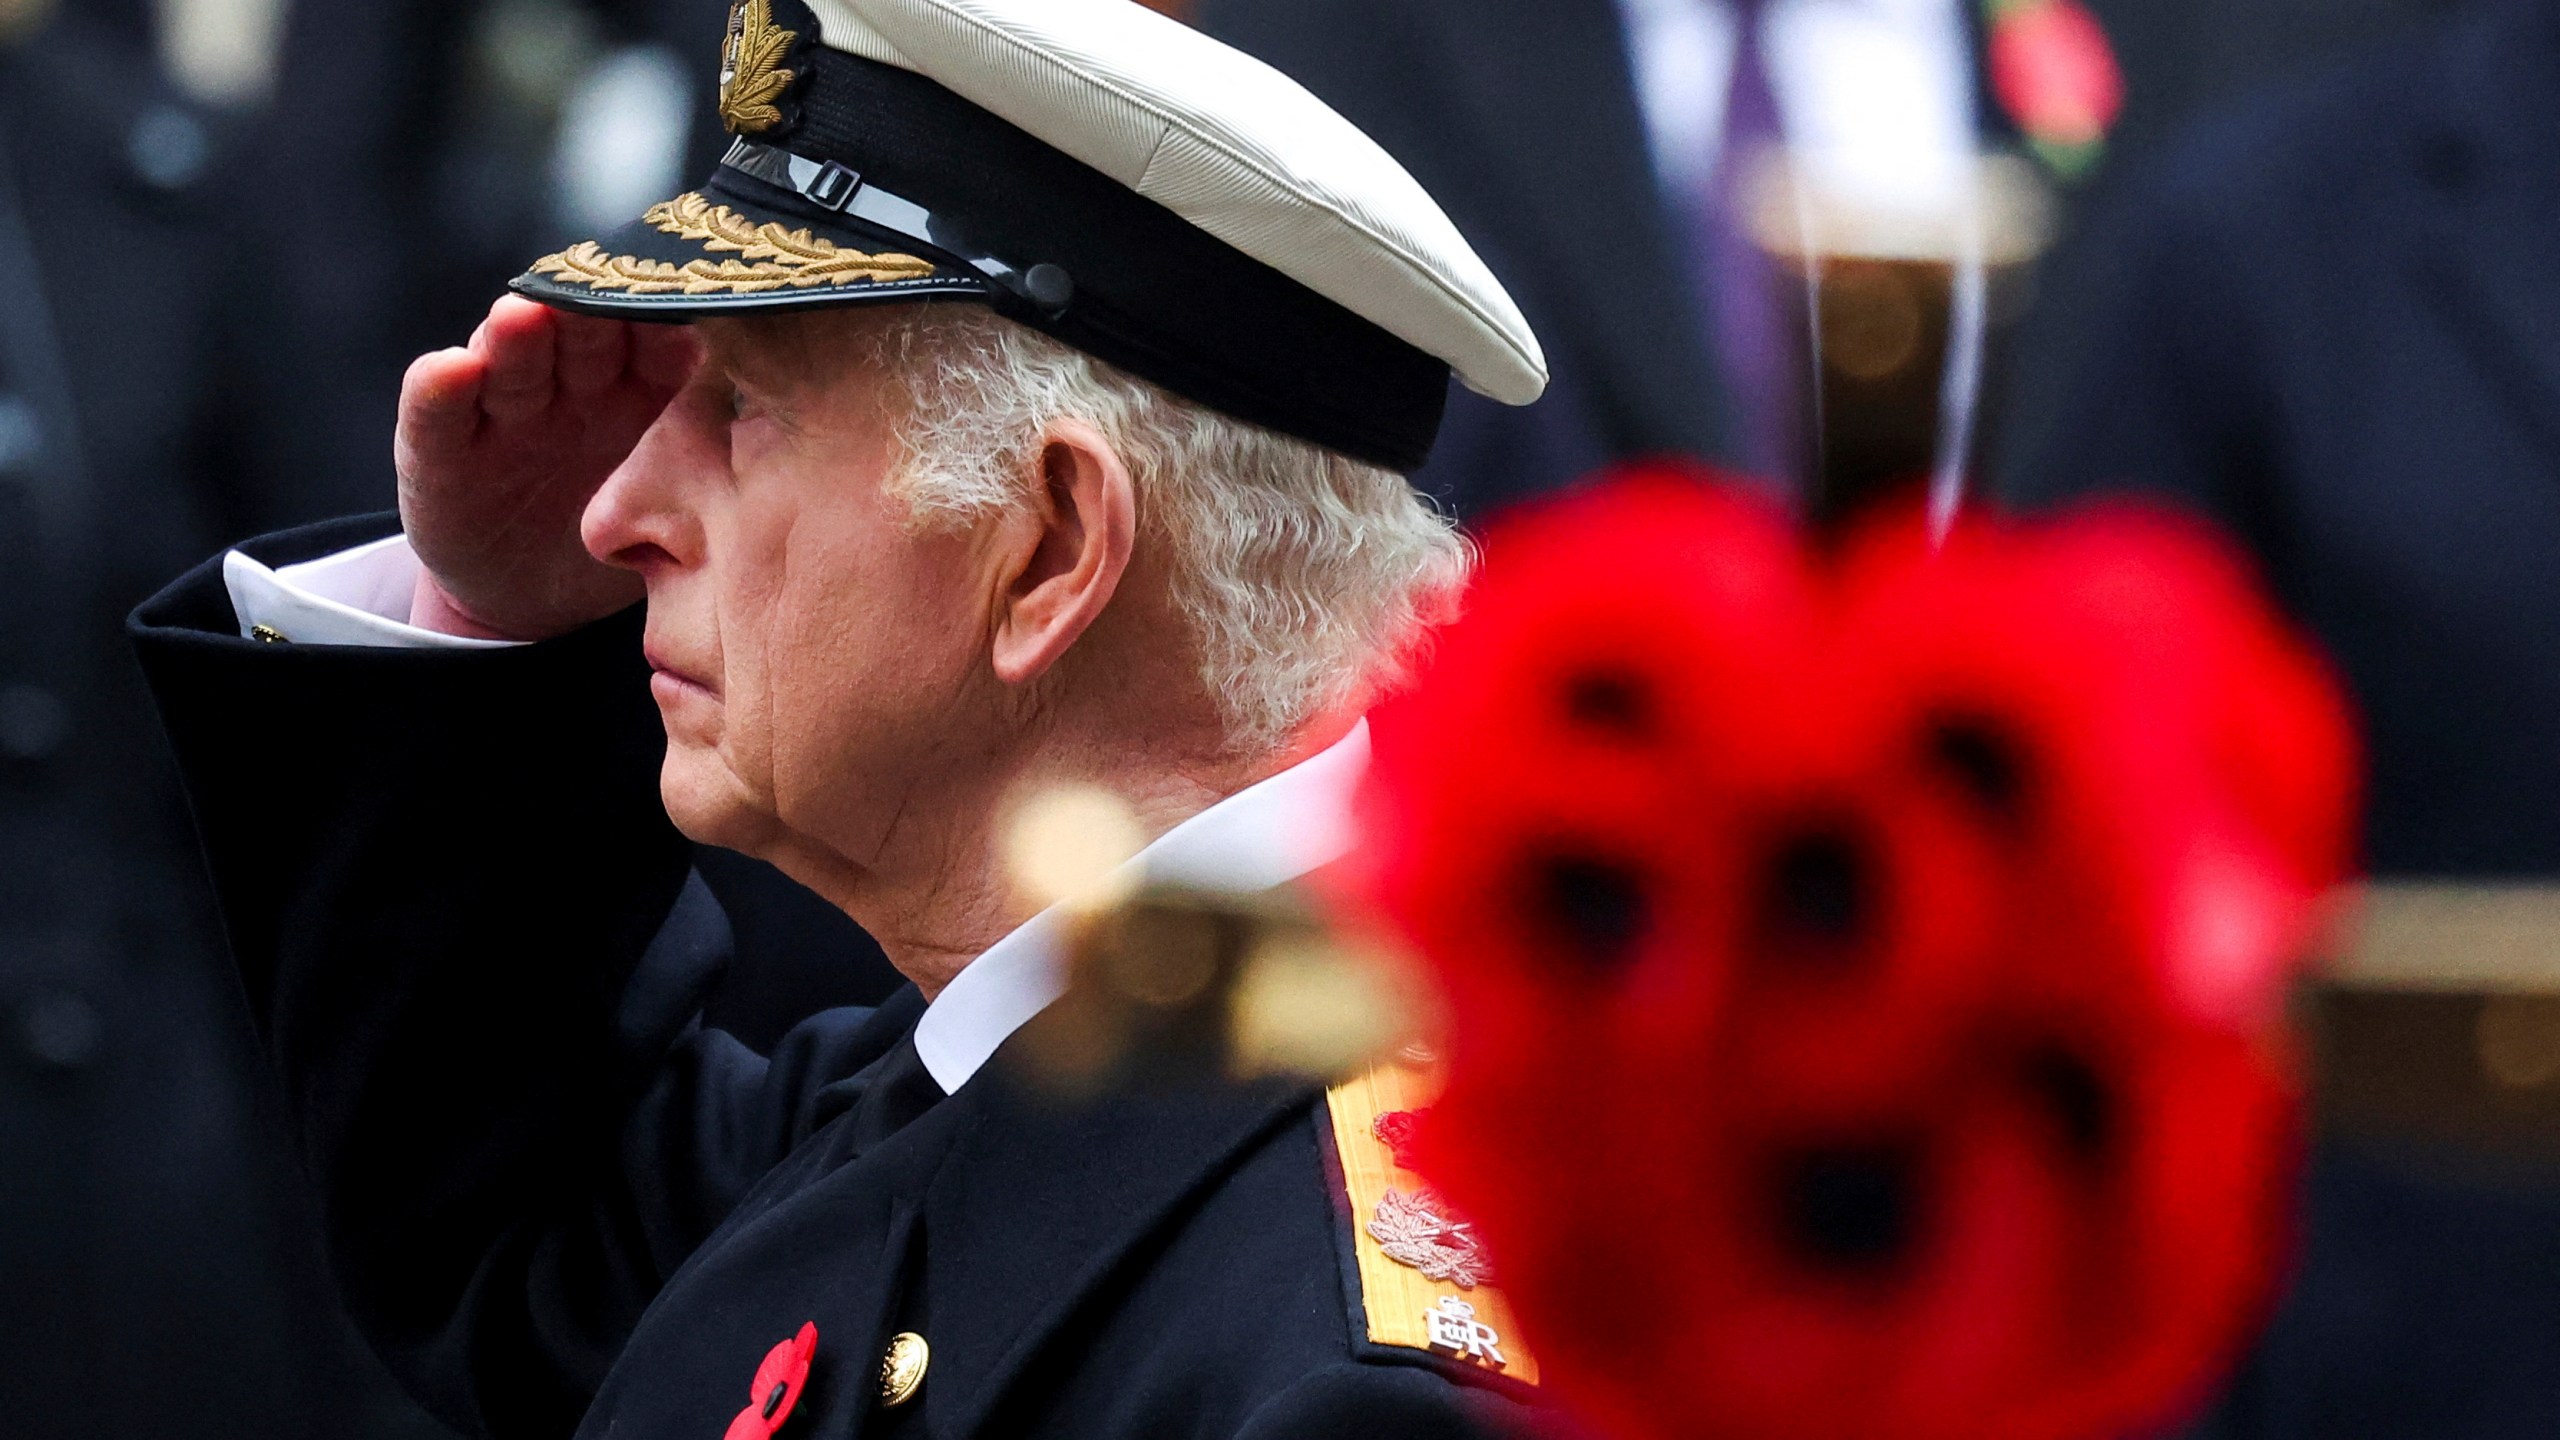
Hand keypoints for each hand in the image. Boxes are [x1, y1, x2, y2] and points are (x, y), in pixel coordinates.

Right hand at [395, 296, 699, 640]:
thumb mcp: (678, 501)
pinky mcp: (438, 449)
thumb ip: (718, 455)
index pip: (655, 338)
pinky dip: (439, 390)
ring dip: (515, 336)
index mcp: (639, 387)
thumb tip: (803, 420)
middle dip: (589, 311)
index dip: (665, 316)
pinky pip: (435, 414)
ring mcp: (502, 409)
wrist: (540, 603)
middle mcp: (570, 383)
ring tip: (521, 319)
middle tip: (601, 291)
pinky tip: (451, 370)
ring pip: (511, 360)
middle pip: (580, 336)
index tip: (686, 294)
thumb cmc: (627, 535)